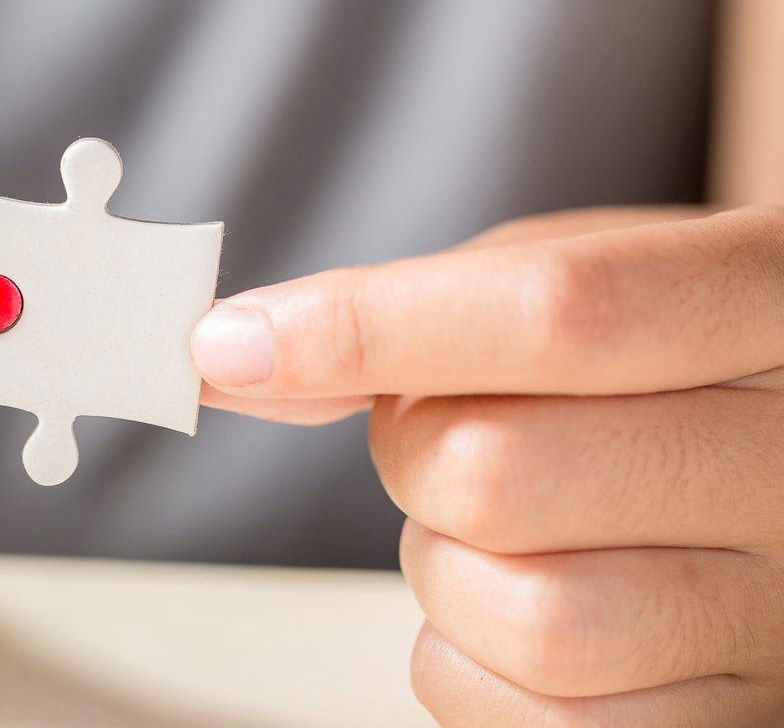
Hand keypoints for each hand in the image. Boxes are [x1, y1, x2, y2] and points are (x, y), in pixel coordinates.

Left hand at [192, 206, 783, 725]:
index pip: (557, 311)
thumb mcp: (559, 273)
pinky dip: (475, 670)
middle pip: (505, 474)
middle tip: (440, 434)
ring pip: (528, 620)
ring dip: (447, 573)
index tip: (229, 344)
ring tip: (500, 528)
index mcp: (764, 300)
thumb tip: (233, 358)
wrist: (774, 451)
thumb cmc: (647, 350)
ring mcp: (782, 610)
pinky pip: (549, 725)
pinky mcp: (743, 715)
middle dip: (412, 455)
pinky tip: (520, 603)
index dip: (369, 328)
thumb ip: (405, 307)